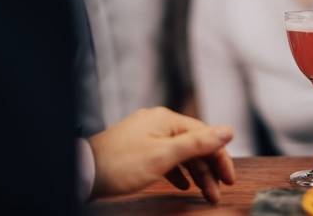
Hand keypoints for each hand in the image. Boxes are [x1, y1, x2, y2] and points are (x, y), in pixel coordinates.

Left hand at [88, 107, 234, 202]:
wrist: (83, 171)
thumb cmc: (121, 164)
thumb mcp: (165, 155)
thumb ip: (199, 143)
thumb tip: (228, 130)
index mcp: (167, 120)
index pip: (205, 135)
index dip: (220, 157)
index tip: (228, 178)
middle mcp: (159, 123)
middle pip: (194, 145)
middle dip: (208, 170)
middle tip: (218, 191)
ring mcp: (147, 135)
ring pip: (180, 153)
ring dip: (195, 173)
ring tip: (204, 193)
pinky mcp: (137, 148)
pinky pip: (166, 157)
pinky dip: (177, 171)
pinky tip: (181, 184)